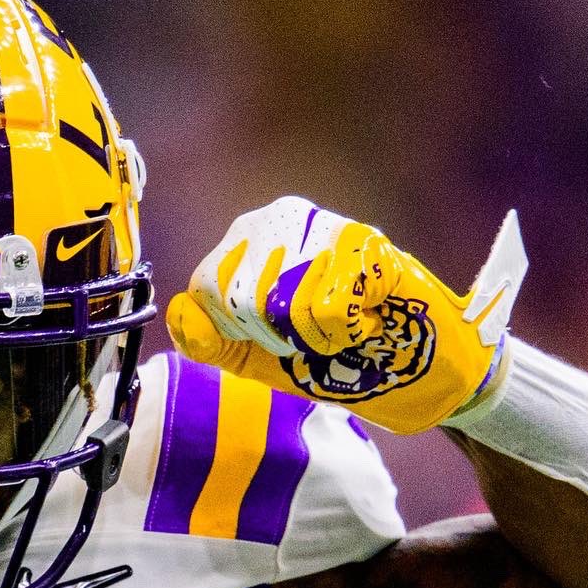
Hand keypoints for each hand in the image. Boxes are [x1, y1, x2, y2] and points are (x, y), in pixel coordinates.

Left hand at [165, 196, 526, 433]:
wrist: (408, 367)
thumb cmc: (329, 356)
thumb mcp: (252, 355)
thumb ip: (207, 340)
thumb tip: (179, 310)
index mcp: (246, 239)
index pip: (206, 288)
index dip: (237, 331)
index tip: (272, 336)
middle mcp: (280, 219)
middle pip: (239, 296)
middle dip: (275, 336)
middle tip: (310, 334)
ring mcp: (326, 226)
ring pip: (282, 301)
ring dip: (314, 336)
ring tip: (340, 326)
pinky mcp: (368, 245)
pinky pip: (328, 307)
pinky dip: (347, 331)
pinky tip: (367, 317)